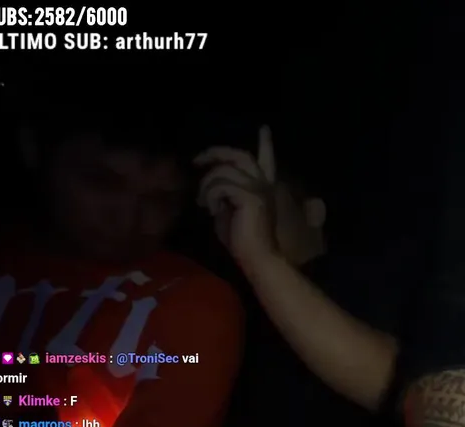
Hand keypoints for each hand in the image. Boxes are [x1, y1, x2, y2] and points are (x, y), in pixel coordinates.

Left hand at [194, 126, 277, 268]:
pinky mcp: (249, 197)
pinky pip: (220, 185)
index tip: (264, 129)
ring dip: (207, 185)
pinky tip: (212, 210)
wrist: (258, 259)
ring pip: (225, 170)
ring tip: (204, 203)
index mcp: (263, 188)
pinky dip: (210, 196)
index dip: (266, 144)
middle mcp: (264, 185)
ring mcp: (258, 189)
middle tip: (198, 159)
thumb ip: (225, 195)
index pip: (266, 161)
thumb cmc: (243, 241)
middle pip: (240, 156)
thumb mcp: (230, 212)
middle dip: (216, 153)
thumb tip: (210, 187)